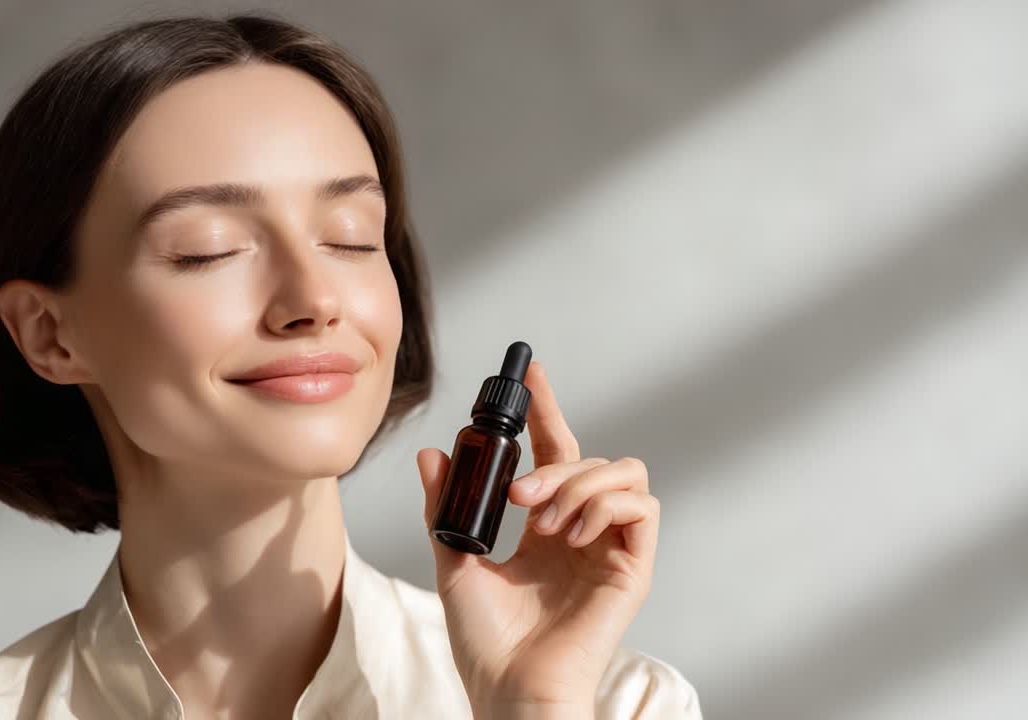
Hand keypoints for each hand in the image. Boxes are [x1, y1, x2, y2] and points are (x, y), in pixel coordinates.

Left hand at [417, 360, 659, 714]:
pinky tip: (570, 531)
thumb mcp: (455, 562)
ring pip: (622, 473)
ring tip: (542, 522)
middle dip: (555, 460)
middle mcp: (581, 532)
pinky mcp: (632, 568)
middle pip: (589, 458)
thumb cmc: (487, 645)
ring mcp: (609, 549)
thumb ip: (445, 508)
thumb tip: (430, 454)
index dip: (548, 411)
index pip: (555, 455)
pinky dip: (605, 504)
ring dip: (578, 483)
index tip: (531, 374)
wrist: (509, 690)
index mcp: (544, 530)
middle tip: (517, 497)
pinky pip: (641, 507)